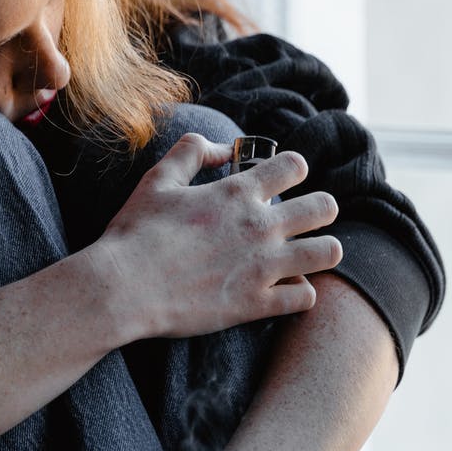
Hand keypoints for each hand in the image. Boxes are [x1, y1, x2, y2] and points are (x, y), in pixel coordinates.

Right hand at [89, 133, 341, 338]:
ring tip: (305, 255)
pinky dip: (301, 293)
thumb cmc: (136, 233)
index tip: (283, 180)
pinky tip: (286, 290)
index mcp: (237, 192)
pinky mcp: (257, 304)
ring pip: (328, 252)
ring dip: (321, 250)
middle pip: (323, 207)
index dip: (293, 169)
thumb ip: (192, 152)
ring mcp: (262, 266)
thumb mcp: (158, 180)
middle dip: (320, 209)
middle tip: (304, 219)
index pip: (294, 166)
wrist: (123, 288)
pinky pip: (306, 298)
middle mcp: (259, 226)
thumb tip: (221, 146)